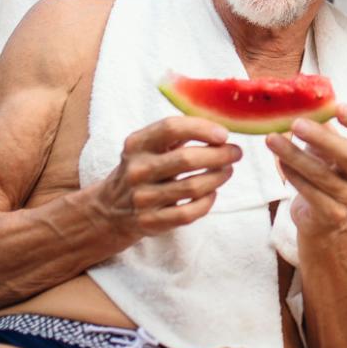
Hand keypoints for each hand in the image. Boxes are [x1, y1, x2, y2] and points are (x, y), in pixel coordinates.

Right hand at [97, 116, 239, 239]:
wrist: (110, 209)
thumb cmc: (143, 169)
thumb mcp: (149, 146)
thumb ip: (178, 133)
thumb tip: (220, 124)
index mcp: (137, 144)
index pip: (171, 128)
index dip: (202, 128)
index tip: (224, 134)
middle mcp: (137, 170)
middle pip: (187, 159)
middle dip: (220, 155)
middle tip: (235, 153)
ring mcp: (142, 198)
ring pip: (193, 187)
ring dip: (218, 177)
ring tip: (227, 170)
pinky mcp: (151, 222)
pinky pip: (189, 213)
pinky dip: (207, 202)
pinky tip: (212, 193)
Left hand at [266, 104, 346, 237]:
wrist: (320, 216)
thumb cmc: (323, 171)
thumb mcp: (324, 145)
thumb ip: (320, 123)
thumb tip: (302, 94)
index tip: (338, 106)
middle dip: (321, 137)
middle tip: (295, 123)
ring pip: (323, 175)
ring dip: (295, 155)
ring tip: (271, 139)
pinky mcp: (334, 214)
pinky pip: (312, 194)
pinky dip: (294, 177)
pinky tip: (280, 163)